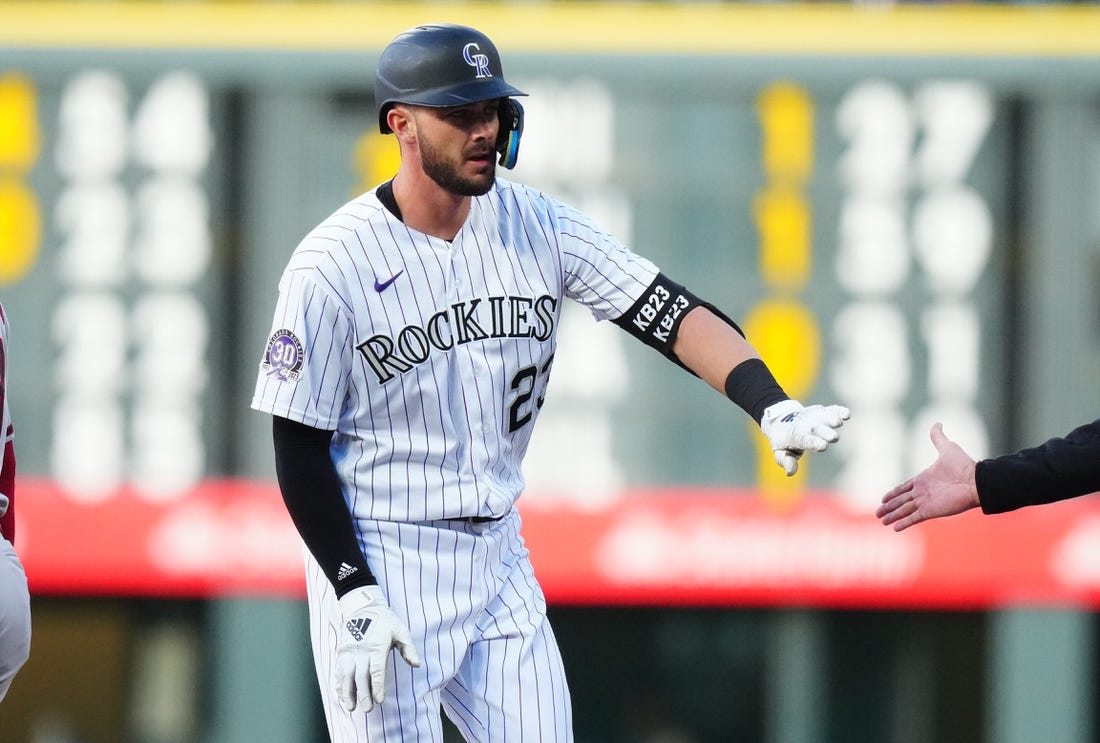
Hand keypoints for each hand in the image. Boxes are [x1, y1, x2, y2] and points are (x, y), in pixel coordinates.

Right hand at [336, 585, 420, 712]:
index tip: (380, 700)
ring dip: (347, 692)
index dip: (377, 686)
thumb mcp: (400, 630)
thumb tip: (417, 664)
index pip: (376, 669)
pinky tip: (341, 695)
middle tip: (367, 709)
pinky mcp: (342, 652)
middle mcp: (360, 650)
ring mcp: (349, 651)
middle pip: (360, 676)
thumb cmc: (385, 620)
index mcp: (376, 646)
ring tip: (351, 708)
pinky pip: (339, 670)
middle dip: (363, 694)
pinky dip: (339, 684)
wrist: (362, 607)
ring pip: (346, 675)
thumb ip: (408, 648)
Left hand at [760, 399, 849, 475]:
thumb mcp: (779, 452)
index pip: (803, 439)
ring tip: (839, 422)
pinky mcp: (821, 412)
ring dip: (831, 418)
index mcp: (794, 435)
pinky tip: (846, 414)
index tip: (822, 446)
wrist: (780, 419)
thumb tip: (790, 472)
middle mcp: (805, 425)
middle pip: (816, 428)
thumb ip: (785, 460)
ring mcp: (814, 417)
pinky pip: (831, 410)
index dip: (813, 442)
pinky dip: (838, 411)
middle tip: (833, 437)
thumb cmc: (782, 440)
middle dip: (825, 432)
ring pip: (824, 416)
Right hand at [876, 422, 980, 531]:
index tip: (883, 498)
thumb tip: (937, 423)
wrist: (974, 480)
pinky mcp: (930, 511)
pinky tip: (895, 528)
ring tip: (882, 521)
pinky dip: (904, 523)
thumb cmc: (963, 465)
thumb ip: (938, 437)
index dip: (893, 493)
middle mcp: (922, 492)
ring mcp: (925, 502)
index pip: (903, 488)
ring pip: (904, 510)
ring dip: (893, 516)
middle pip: (901, 501)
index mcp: (923, 479)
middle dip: (889, 507)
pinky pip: (913, 517)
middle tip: (878, 513)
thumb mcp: (947, 448)